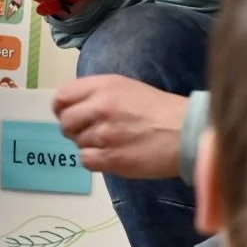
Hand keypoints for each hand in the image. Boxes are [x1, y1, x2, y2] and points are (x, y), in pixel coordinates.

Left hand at [53, 75, 187, 178]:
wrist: (185, 132)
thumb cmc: (159, 108)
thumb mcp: (126, 87)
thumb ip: (97, 93)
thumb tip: (75, 106)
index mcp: (102, 86)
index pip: (62, 97)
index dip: (62, 108)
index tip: (71, 114)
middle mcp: (98, 108)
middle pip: (65, 122)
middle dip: (75, 129)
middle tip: (92, 132)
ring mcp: (103, 134)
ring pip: (77, 142)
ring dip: (89, 144)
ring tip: (111, 142)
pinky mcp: (110, 158)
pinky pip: (86, 160)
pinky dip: (96, 160)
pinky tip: (113, 155)